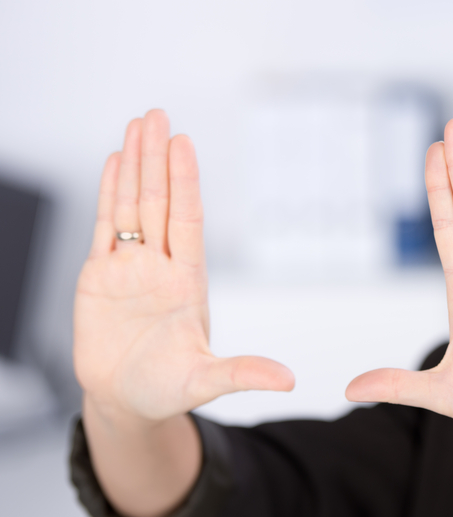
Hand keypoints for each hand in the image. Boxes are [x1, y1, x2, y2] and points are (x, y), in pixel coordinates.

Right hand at [74, 110, 293, 423]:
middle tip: (157, 114)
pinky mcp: (99, 276)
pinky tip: (113, 161)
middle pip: (156, 201)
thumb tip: (288, 381)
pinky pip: (103, 226)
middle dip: (156, 158)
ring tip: (137, 125)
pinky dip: (108, 193)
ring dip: (133, 165)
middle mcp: (160, 266)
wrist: (127, 402)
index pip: (186, 220)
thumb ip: (242, 375)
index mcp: (188, 281)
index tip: (184, 144)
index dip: (185, 182)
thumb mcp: (206, 382)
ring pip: (130, 205)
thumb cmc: (167, 390)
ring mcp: (130, 268)